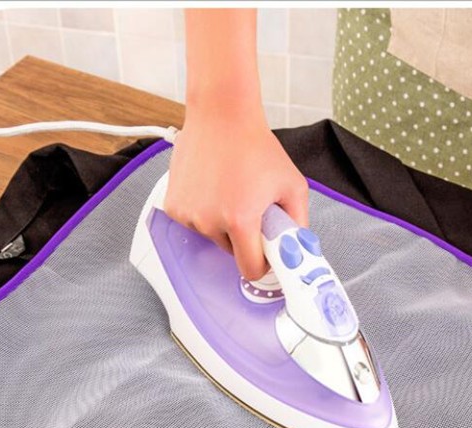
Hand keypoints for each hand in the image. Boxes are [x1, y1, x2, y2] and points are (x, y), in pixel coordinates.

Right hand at [165, 112, 307, 279]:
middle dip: (243, 238)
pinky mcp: (174, 206)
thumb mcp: (292, 185)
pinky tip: (211, 188)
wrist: (221, 115)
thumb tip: (297, 250)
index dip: (262, 264)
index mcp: (240, 220)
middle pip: (231, 252)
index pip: (251, 269)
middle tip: (249, 208)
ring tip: (230, 191)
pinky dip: (203, 212)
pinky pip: (194, 223)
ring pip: (212, 237)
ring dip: (222, 224)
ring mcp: (188, 214)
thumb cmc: (256, 146)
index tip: (266, 255)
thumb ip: (298, 223)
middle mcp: (209, 221)